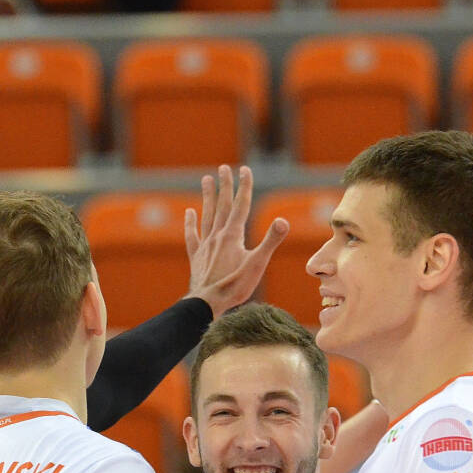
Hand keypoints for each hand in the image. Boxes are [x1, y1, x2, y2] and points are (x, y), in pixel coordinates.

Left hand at [184, 164, 288, 317]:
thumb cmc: (235, 286)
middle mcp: (217, 236)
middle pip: (222, 206)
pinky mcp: (197, 257)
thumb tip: (283, 221)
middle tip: (224, 168)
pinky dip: (190, 223)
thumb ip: (270, 241)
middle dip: (225, 186)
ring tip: (206, 180)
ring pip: (206, 215)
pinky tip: (189, 213)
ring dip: (208, 197)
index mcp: (233, 235)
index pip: (241, 205)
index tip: (245, 169)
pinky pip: (192, 235)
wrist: (207, 303)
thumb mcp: (258, 264)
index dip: (244, 186)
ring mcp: (205, 246)